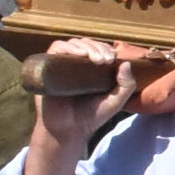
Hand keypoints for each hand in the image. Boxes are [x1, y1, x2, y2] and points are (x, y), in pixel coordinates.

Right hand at [34, 37, 143, 152]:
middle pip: (85, 43)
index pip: (97, 48)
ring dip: (85, 46)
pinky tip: (79, 54)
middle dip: (98, 47)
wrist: (69, 131)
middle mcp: (75, 64)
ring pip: (72, 44)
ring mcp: (61, 66)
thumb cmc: (92, 116)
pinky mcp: (48, 69)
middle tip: (106, 60)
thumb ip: (126, 86)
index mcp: (91, 68)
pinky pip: (55, 50)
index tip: (113, 58)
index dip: (105, 48)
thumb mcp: (116, 102)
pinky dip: (67, 48)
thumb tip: (126, 63)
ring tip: (96, 59)